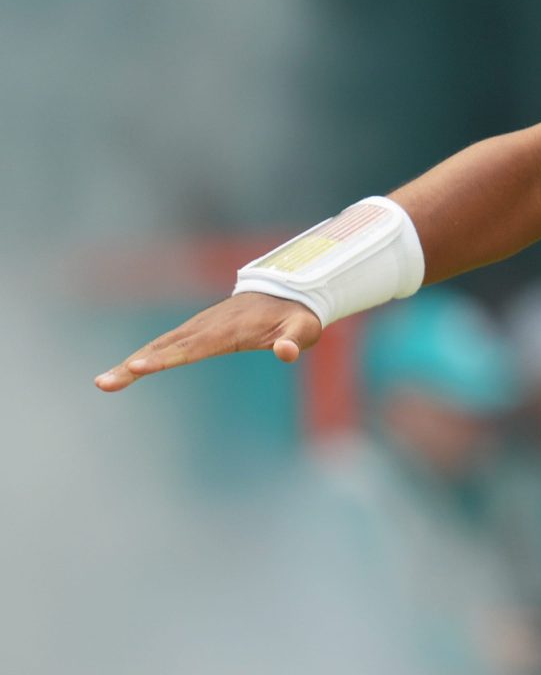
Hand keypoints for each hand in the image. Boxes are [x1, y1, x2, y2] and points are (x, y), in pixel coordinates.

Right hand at [94, 292, 322, 391]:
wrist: (287, 291)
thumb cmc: (296, 315)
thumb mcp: (303, 328)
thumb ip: (294, 340)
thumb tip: (287, 352)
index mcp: (228, 330)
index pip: (193, 348)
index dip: (166, 358)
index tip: (138, 367)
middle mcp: (206, 327)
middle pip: (165, 348)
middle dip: (134, 365)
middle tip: (105, 383)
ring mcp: (198, 327)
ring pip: (159, 346)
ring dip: (131, 362)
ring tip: (103, 382)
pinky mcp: (195, 330)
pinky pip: (164, 344)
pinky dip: (142, 357)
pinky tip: (123, 371)